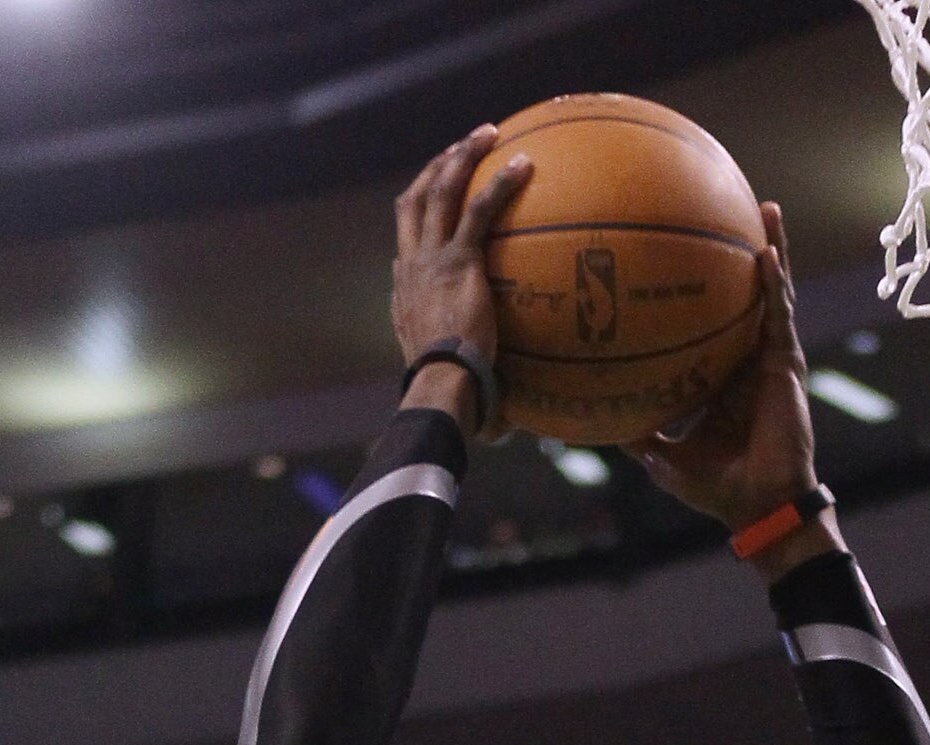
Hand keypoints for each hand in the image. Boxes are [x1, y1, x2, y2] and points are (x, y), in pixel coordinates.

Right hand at [392, 125, 533, 432]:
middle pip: (413, 203)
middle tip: (459, 151)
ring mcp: (430, 261)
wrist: (439, 389)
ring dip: (460, 157)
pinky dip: (499, 182)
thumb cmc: (448, 399)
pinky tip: (524, 164)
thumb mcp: (454, 384)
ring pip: (438, 191)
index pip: (406, 250)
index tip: (438, 209)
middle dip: (435, 170)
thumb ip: (475, 384)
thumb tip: (505, 425)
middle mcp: (410, 270)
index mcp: (404, 297)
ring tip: (487, 135)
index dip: (419, 224)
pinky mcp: (457, 260)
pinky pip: (479, 209)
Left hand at [626, 203, 826, 540]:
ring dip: (772, 250)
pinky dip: (774, 286)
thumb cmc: (716, 487)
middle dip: (747, 252)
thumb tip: (596, 421)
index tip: (692, 253)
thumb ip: (637, 434)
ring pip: (774, 294)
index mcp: (726, 376)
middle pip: (750, 294)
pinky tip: (766, 255)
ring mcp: (771, 360)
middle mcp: (750, 360)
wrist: (755, 506)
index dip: (713, 288)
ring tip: (766, 210)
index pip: (719, 321)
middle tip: (736, 207)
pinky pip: (779, 318)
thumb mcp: (662, 457)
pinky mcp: (785, 366)